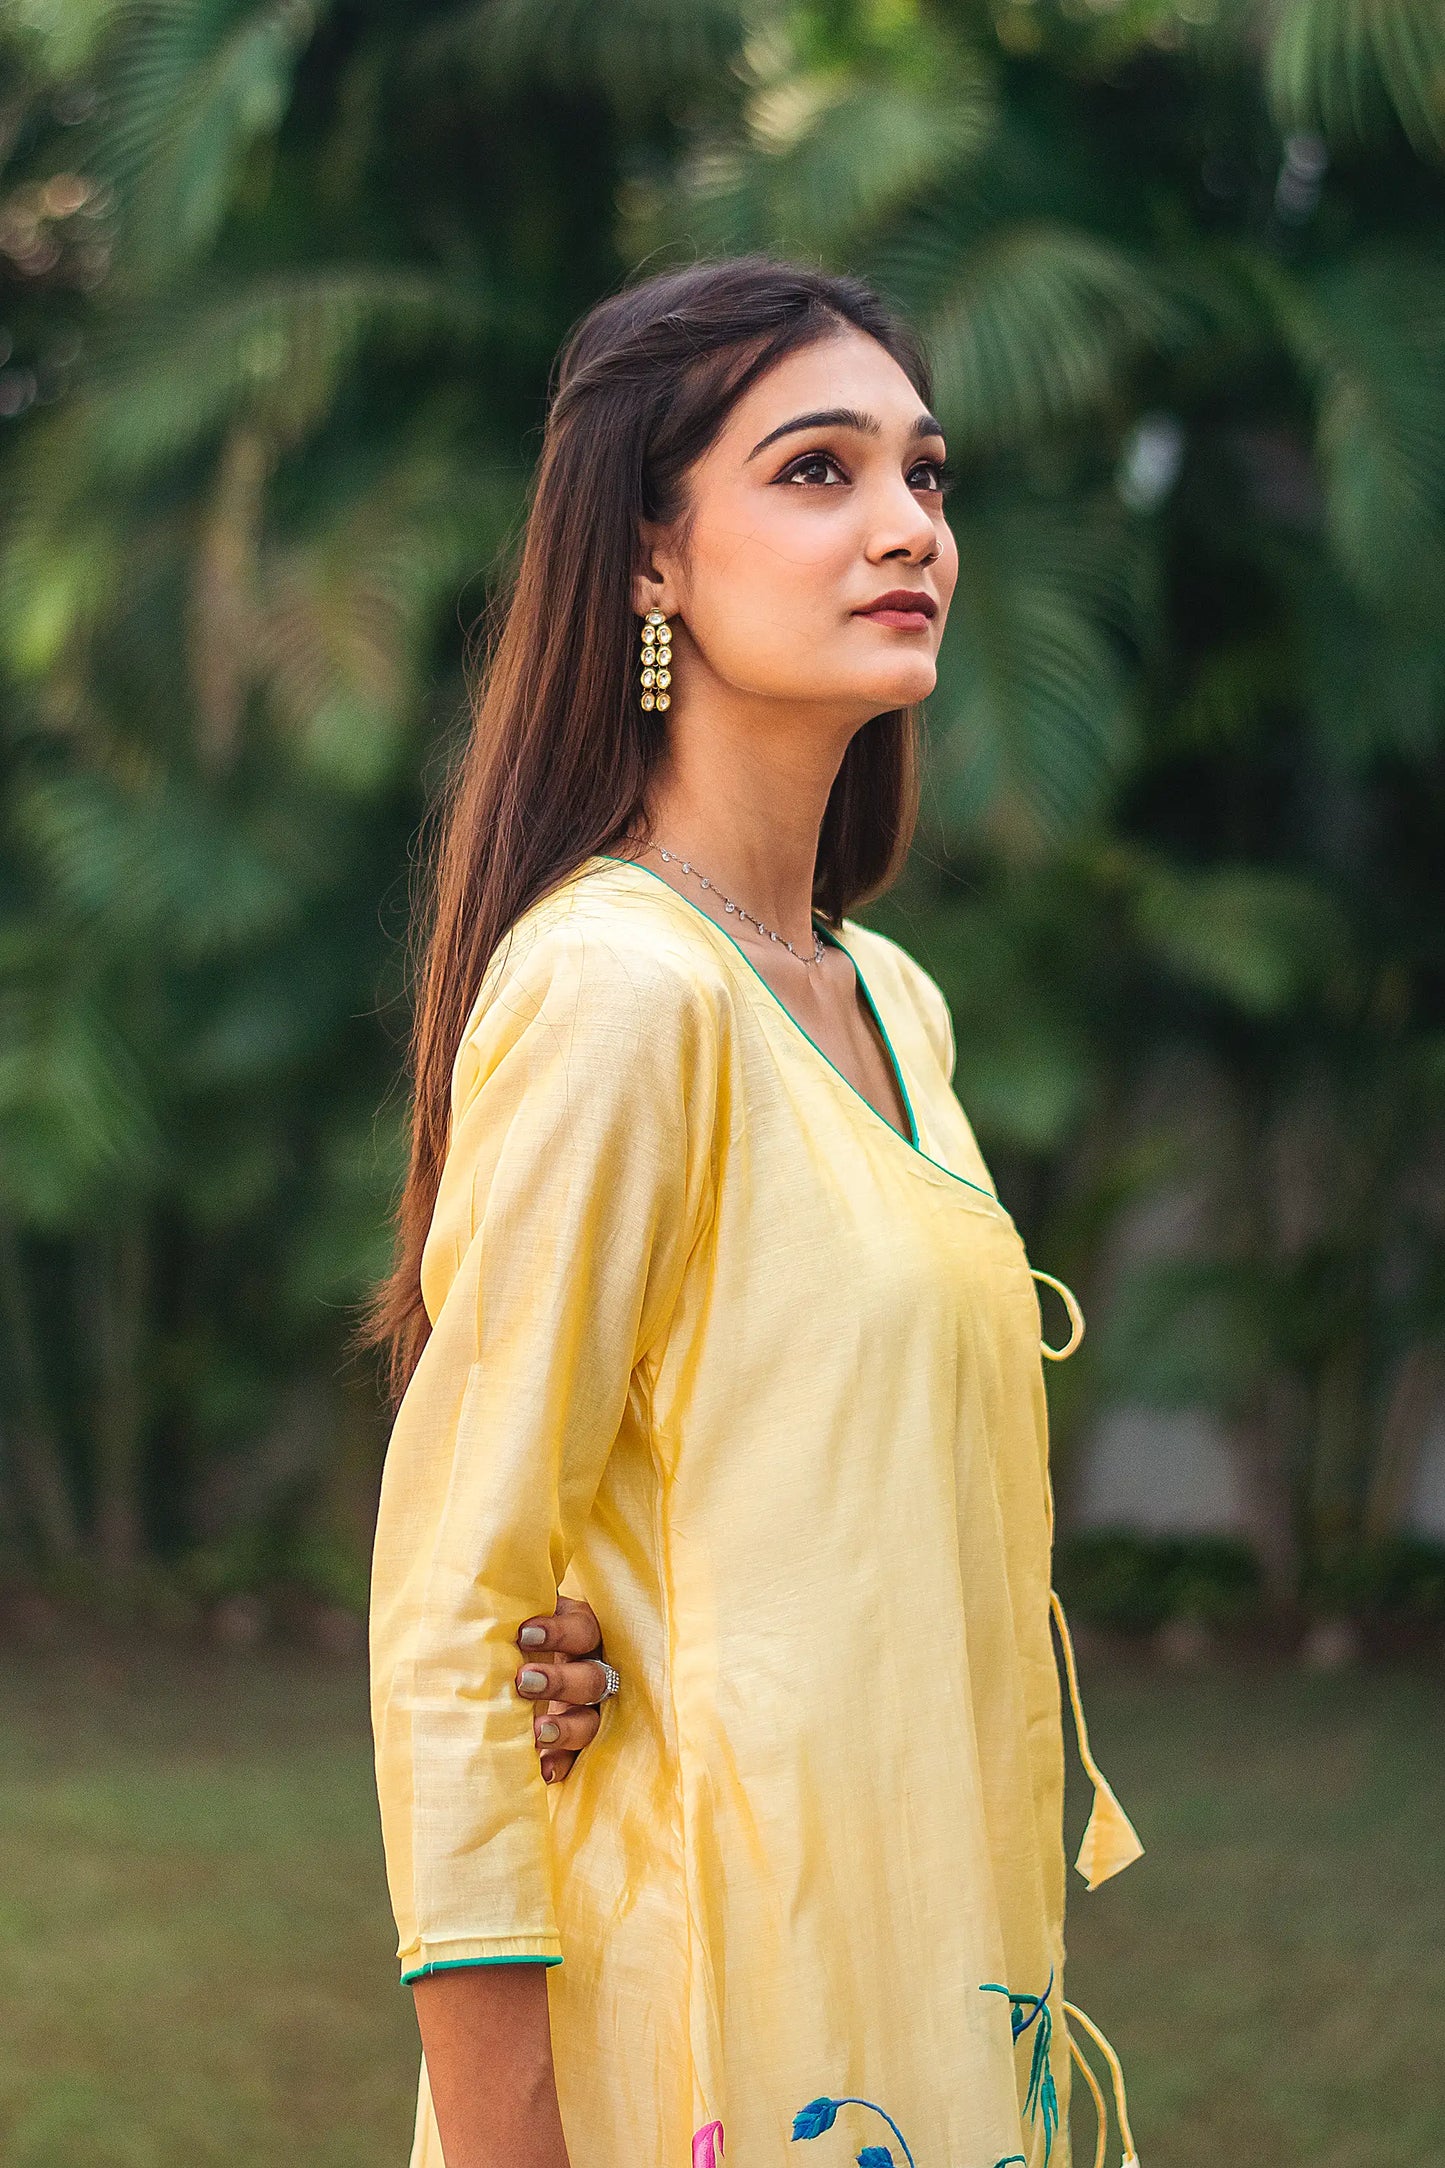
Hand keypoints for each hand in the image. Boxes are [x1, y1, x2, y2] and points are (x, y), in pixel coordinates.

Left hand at [513, 1593, 612, 1784]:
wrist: (498, 1682)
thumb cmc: (502, 1641)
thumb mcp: (510, 1623)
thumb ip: (502, 1615)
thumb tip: (466, 1604)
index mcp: (577, 1633)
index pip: (582, 1628)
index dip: (559, 1631)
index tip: (523, 1634)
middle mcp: (588, 1670)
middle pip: (591, 1677)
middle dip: (559, 1680)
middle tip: (523, 1681)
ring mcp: (585, 1711)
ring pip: (590, 1721)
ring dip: (565, 1727)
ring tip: (536, 1732)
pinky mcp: (575, 1746)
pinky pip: (577, 1759)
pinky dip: (561, 1764)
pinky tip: (542, 1770)